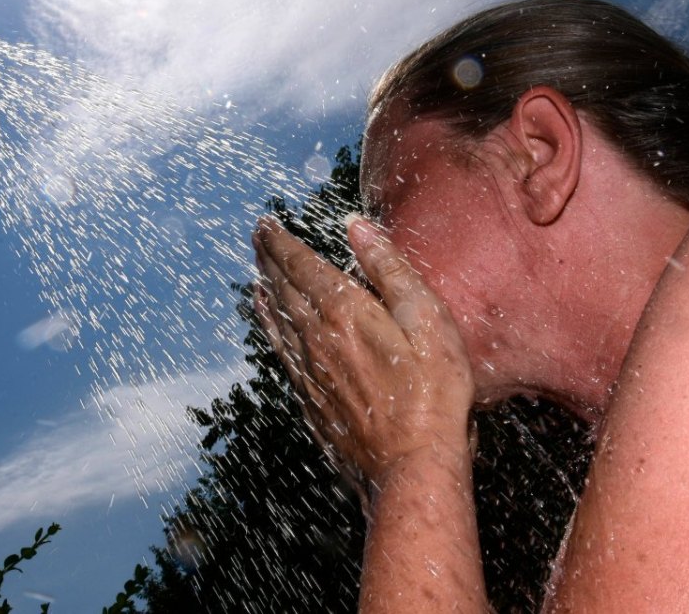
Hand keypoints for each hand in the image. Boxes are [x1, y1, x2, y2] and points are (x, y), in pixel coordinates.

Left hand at [251, 214, 474, 506]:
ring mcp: (310, 368)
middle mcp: (317, 335)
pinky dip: (268, 323)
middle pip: (283, 287)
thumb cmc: (432, 391)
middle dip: (268, 257)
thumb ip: (389, 268)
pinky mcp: (310, 395)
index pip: (301, 265)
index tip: (264, 223)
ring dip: (266, 287)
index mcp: (344, 310)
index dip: (280, 242)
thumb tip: (355, 226)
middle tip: (256, 235)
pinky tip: (265, 316)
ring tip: (257, 267)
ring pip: (277, 316)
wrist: (411, 465)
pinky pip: (280, 347)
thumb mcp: (426, 319)